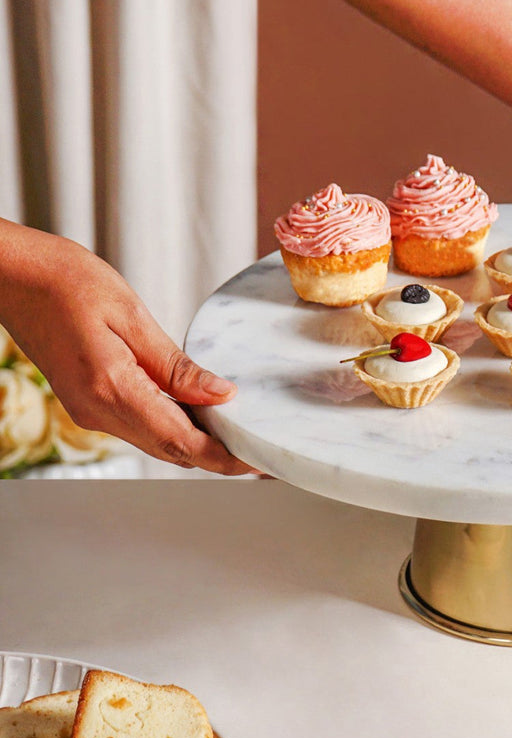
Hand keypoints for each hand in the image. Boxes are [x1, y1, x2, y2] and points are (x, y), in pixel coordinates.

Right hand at [0, 223, 254, 474]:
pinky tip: (200, 414)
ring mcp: (90, 410)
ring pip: (156, 442)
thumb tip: (222, 394)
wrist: (13, 276)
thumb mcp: (132, 316)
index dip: (223, 457)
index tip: (257, 461)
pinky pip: (140, 426)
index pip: (180, 441)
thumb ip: (176, 365)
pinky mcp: (88, 402)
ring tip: (240, 435)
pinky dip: (174, 427)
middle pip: (171, 450)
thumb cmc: (66, 282)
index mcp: (111, 389)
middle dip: (218, 457)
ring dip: (197, 445)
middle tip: (260, 453)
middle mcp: (98, 411)